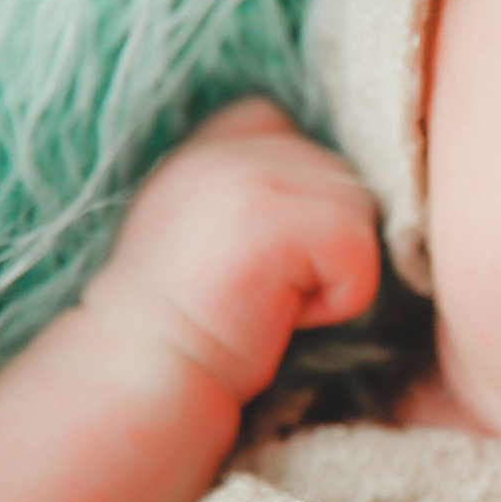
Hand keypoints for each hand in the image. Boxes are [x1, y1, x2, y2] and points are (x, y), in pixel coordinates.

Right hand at [81, 99, 380, 404]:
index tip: (257, 250)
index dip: (297, 194)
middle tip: (260, 286)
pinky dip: (338, 299)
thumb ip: (257, 187)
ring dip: (329, 272)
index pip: (285, 129)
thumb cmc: (186, 320)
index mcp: (208, 146)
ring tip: (268, 298)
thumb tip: (337, 186)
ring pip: (357, 212)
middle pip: (339, 174)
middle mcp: (227, 147)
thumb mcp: (208, 228)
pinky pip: (358, 252)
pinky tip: (279, 313)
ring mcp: (250, 174)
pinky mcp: (275, 217)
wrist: (142, 372)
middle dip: (319, 241)